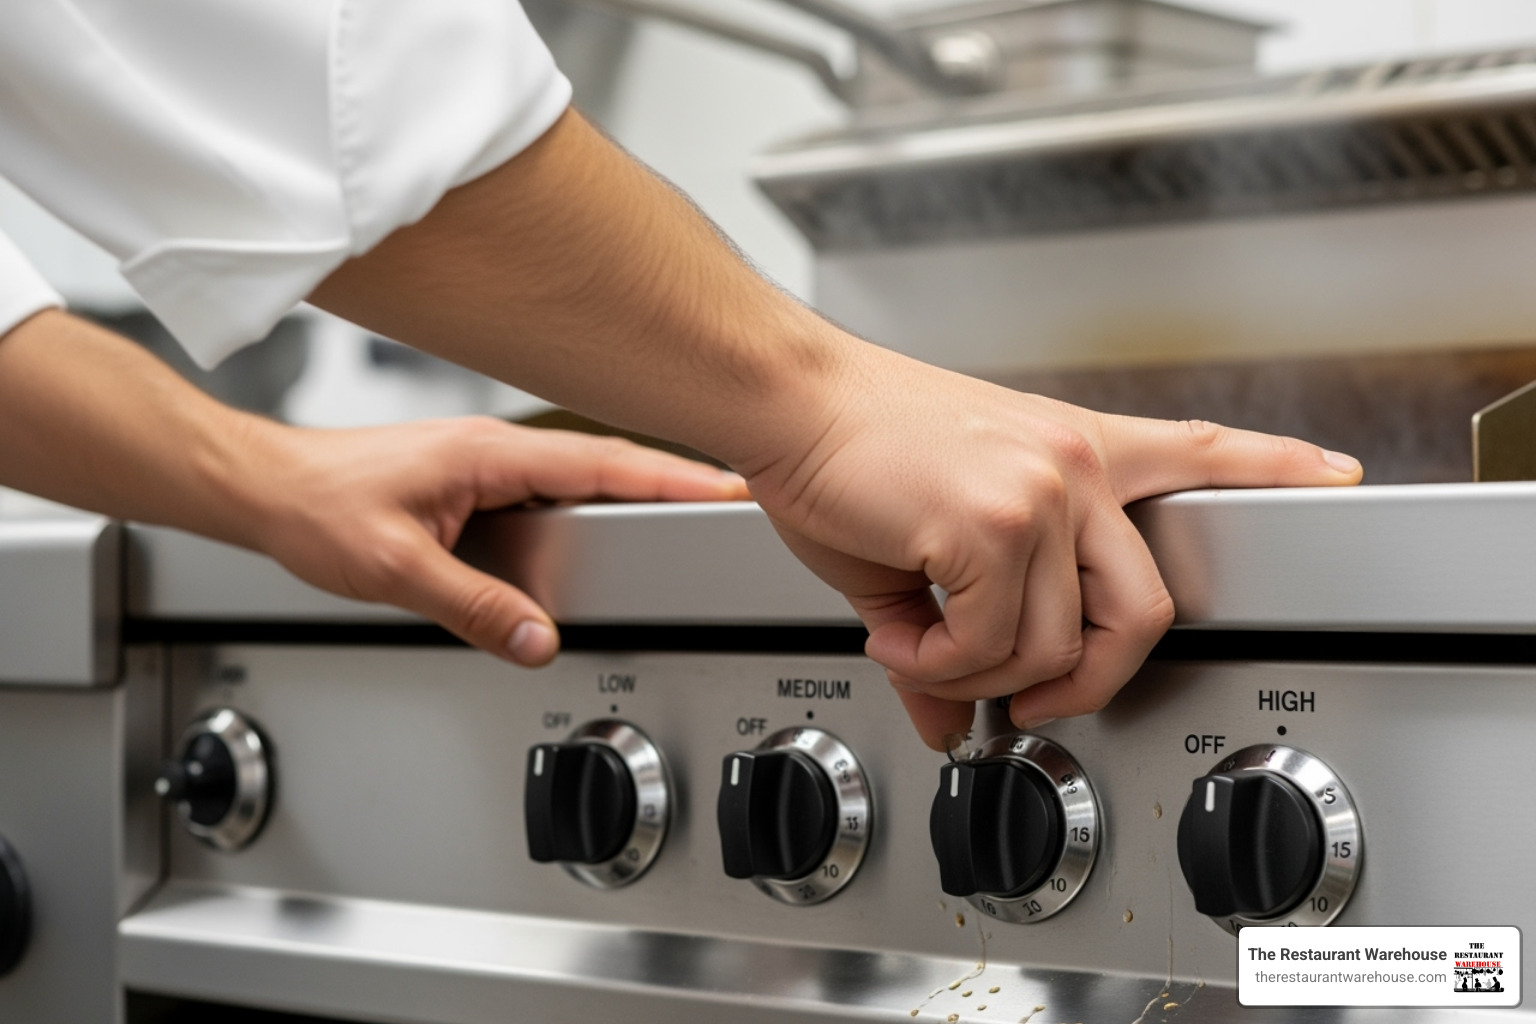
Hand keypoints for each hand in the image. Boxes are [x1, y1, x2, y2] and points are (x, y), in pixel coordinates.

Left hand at [242, 417, 746, 661]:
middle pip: (607, 460)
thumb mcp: (398, 569)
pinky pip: (551, 487)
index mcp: (490, 456)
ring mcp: (485, 461)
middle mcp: (495, 450)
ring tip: (686, 506)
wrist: (267, 489)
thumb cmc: (317, 509)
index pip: (602, 463)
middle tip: (733, 493)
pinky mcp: (473, 478)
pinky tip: (604, 519)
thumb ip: (477, 607)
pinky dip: (592, 499)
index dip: (670, 476)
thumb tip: (539, 638)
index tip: (727, 483)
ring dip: (635, 485)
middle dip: (673, 476)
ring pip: (580, 473)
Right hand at [746, 344, 1361, 749]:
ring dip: (976, 674)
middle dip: (1084, 683)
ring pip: (1053, 646)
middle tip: (1022, 700)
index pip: (1198, 448)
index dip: (1275, 466)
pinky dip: (938, 662)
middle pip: (1148, 613)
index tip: (1336, 475)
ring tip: (916, 643)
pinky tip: (897, 631)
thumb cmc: (847, 452)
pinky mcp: (994, 520)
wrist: (785, 401)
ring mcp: (1044, 490)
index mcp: (1072, 450)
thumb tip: (945, 716)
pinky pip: (990, 643)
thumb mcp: (919, 545)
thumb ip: (956, 632)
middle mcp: (1076, 465)